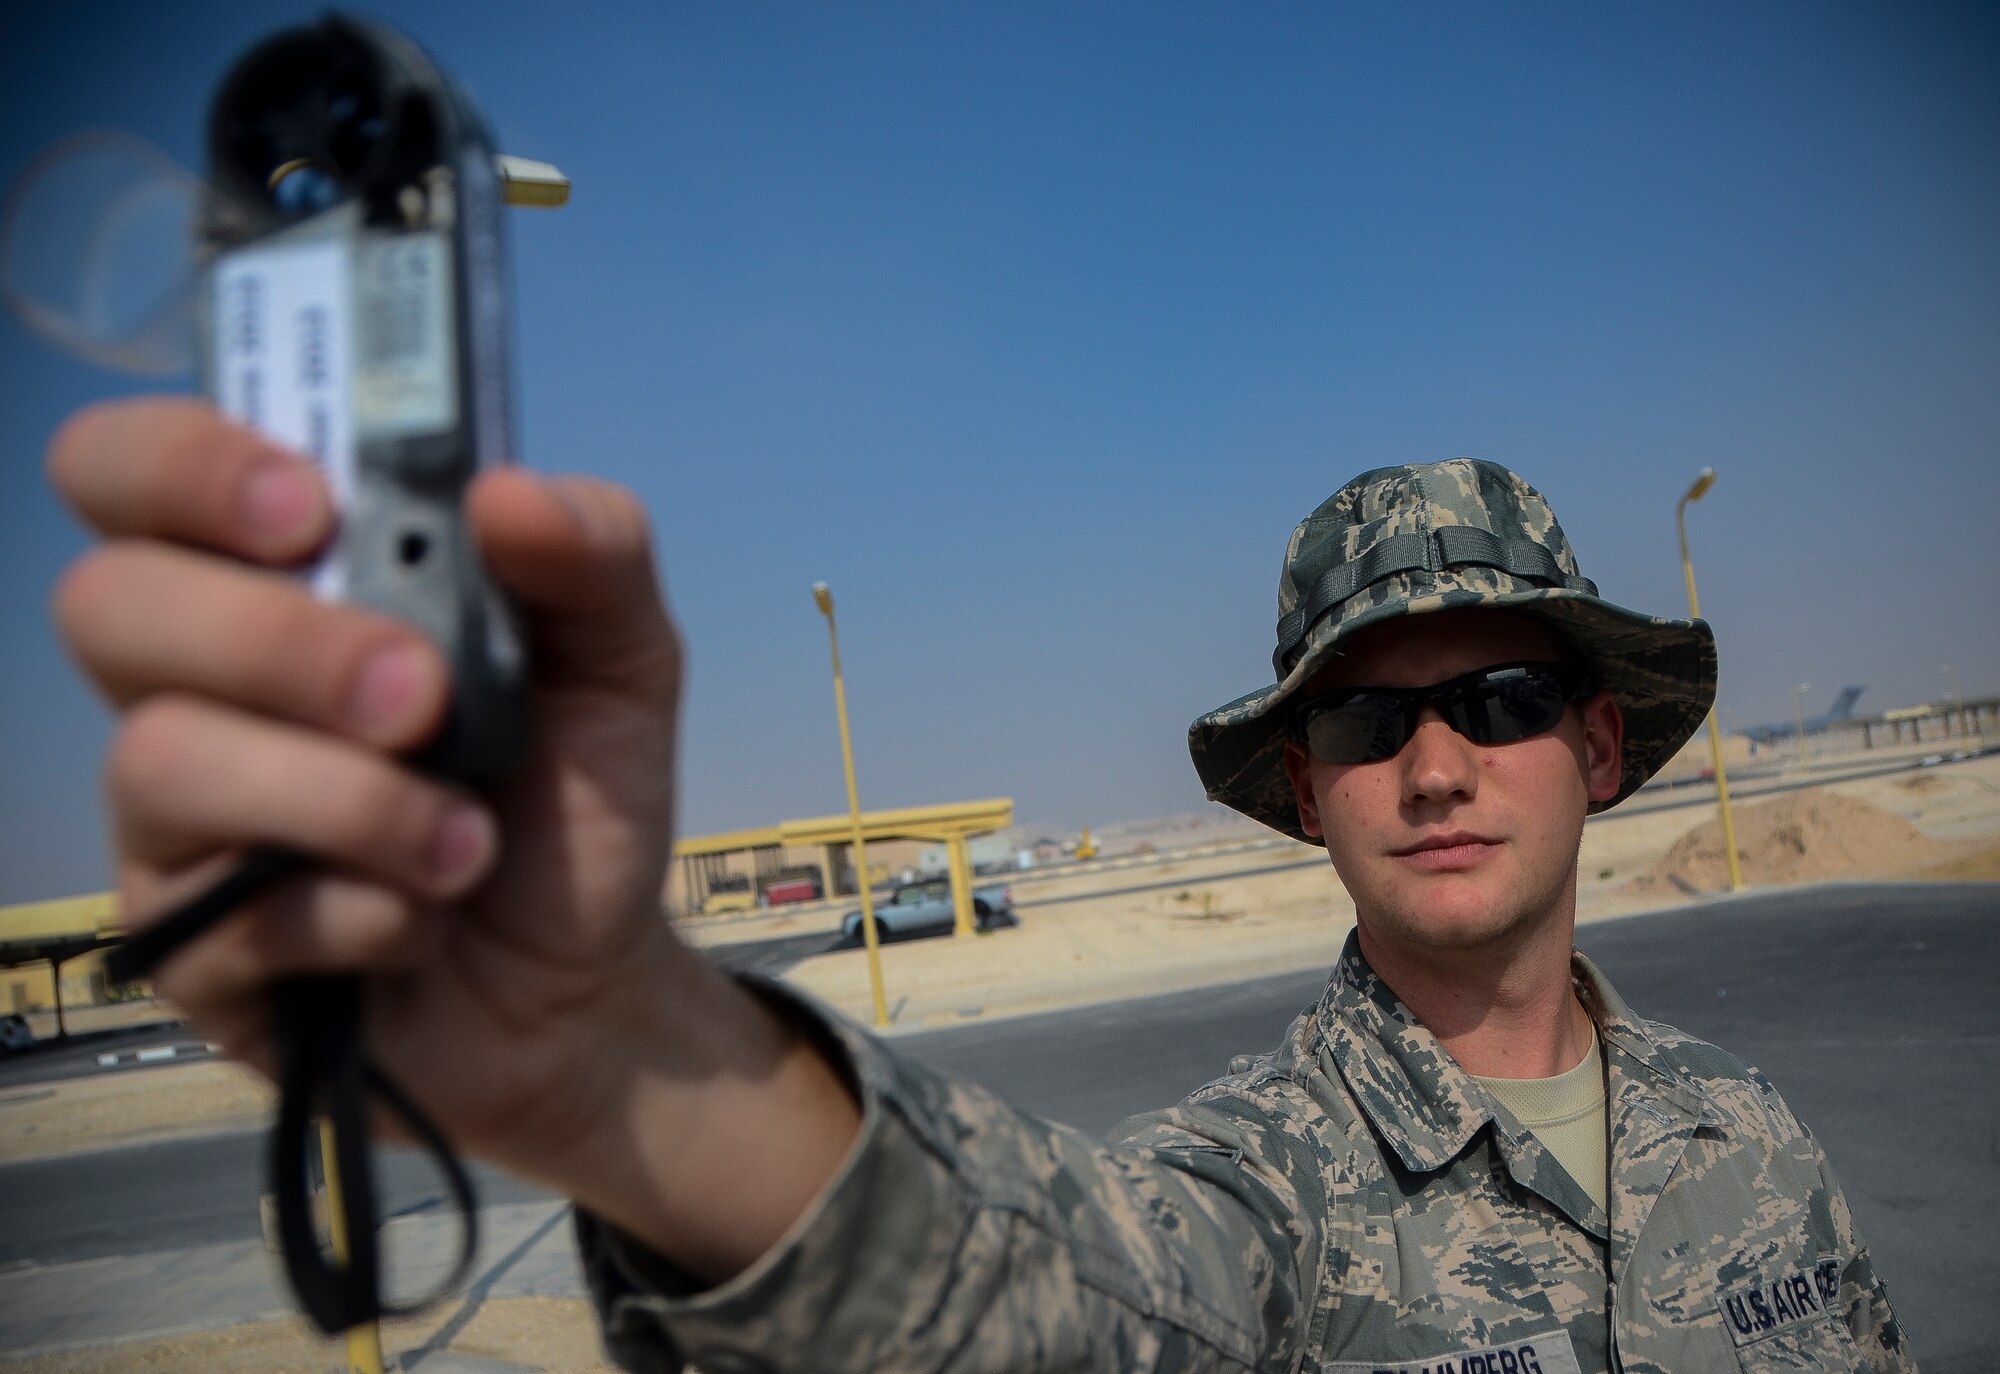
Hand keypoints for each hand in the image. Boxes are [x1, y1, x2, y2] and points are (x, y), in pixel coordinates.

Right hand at [49, 398, 855, 1278]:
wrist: (590, 980)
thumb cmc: (573, 795)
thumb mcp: (625, 658)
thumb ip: (594, 552)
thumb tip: (504, 490)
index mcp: (282, 576)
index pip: (130, 469)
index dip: (184, 465)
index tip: (309, 510)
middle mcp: (198, 680)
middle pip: (111, 602)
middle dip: (280, 644)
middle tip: (424, 699)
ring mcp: (176, 816)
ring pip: (160, 760)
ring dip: (350, 800)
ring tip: (469, 843)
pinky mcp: (186, 946)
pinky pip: (222, 913)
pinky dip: (361, 911)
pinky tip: (425, 920)